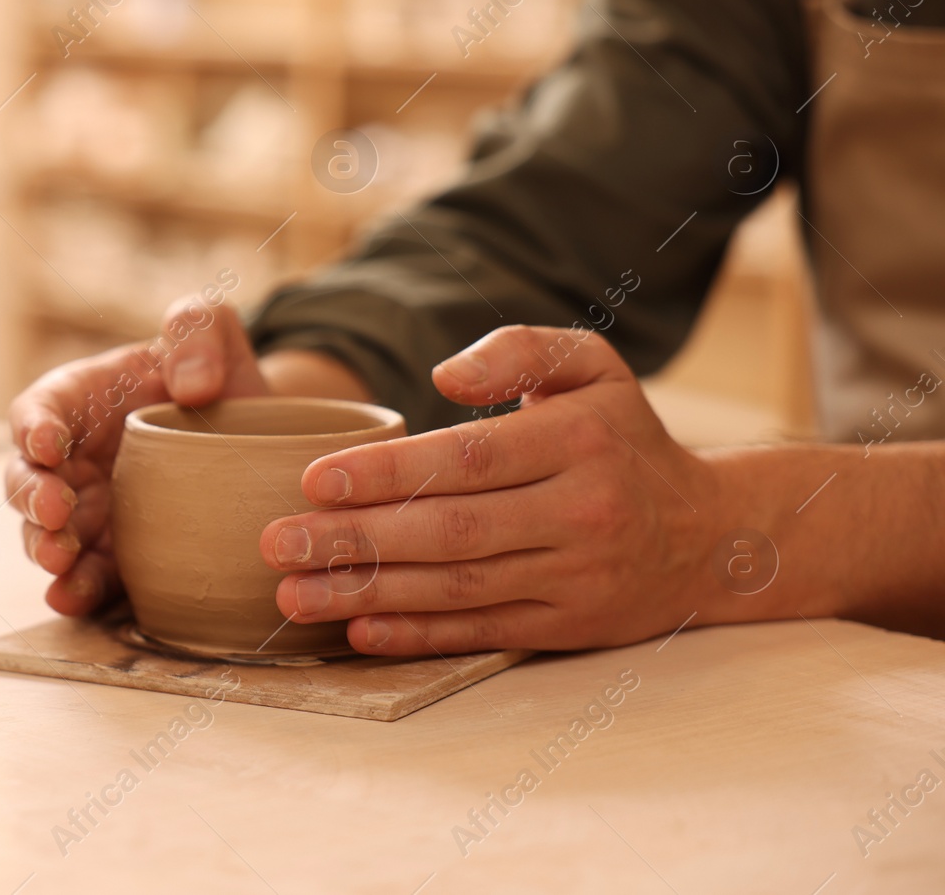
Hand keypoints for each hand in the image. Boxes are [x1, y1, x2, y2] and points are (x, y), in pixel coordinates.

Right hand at [6, 296, 268, 615]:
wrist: (252, 430)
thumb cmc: (216, 372)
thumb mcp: (210, 329)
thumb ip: (196, 329)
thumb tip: (193, 386)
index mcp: (81, 398)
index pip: (39, 409)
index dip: (34, 426)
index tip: (47, 444)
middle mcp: (73, 458)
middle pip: (27, 479)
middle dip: (33, 498)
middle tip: (55, 512)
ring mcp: (89, 509)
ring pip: (45, 533)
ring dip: (45, 548)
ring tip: (60, 561)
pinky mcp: (114, 553)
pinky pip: (87, 574)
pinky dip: (77, 587)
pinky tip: (74, 595)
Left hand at [259, 325, 721, 655]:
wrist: (707, 533)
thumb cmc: (621, 436)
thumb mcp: (591, 366)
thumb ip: (518, 349)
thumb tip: (442, 375)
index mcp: (577, 439)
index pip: (466, 460)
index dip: (386, 473)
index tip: (313, 479)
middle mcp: (581, 511)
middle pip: (449, 531)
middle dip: (354, 539)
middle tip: (276, 541)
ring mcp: (575, 576)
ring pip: (457, 588)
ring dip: (367, 593)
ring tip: (292, 591)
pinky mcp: (568, 626)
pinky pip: (481, 632)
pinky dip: (416, 635)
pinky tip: (357, 630)